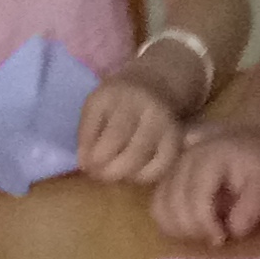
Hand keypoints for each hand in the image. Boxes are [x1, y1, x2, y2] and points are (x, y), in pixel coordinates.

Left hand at [75, 67, 184, 184]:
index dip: (94, 155)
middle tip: (100, 175)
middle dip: (107, 168)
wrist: (155, 82)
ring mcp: (162, 121)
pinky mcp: (175, 137)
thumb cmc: (118, 101)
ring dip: (124, 173)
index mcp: (115, 94)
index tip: (87, 166)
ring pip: (141, 156)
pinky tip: (135, 174)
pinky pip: (162, 164)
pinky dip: (146, 175)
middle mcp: (142, 104)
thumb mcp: (96, 107)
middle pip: (124, 144)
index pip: (102, 130)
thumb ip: (86, 133)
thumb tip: (84, 164)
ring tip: (115, 174)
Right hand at [153, 125, 259, 244]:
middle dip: (194, 230)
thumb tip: (232, 230)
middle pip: (173, 205)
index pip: (194, 197)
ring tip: (204, 232)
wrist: (251, 146)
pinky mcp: (166, 178)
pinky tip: (191, 227)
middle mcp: (184, 159)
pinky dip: (171, 224)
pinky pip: (157, 207)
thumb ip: (253, 206)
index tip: (222, 238)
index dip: (204, 224)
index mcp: (210, 157)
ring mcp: (172, 168)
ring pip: (160, 208)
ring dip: (180, 229)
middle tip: (216, 237)